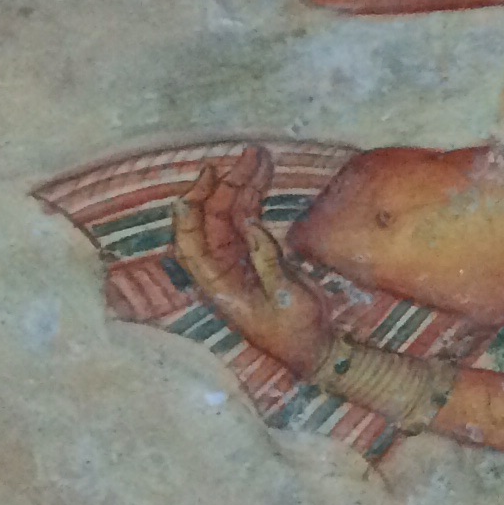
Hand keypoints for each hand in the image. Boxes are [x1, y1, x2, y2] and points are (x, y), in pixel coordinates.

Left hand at [170, 149, 329, 374]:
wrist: (313, 348)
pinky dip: (256, 197)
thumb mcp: (283, 298)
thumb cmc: (294, 331)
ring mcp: (237, 258)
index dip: (194, 205)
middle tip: (250, 156)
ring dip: (244, 185)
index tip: (209, 176)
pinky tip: (265, 176)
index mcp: (215, 281)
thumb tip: (252, 224)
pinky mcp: (256, 254)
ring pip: (231, 213)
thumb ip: (267, 261)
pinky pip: (249, 219)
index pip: (190, 237)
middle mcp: (219, 265)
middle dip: (228, 183)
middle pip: (212, 217)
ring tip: (261, 157)